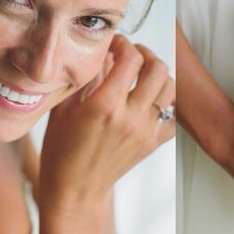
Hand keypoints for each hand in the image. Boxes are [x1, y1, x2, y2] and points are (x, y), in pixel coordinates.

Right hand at [38, 36, 175, 210]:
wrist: (74, 189)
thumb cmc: (61, 149)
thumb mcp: (65, 107)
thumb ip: (86, 77)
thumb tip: (102, 51)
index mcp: (105, 105)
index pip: (130, 59)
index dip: (124, 44)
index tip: (116, 44)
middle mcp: (130, 118)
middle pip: (158, 69)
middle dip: (146, 54)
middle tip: (133, 55)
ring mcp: (145, 131)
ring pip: (171, 89)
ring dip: (158, 76)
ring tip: (143, 74)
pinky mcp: (153, 143)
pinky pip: (172, 115)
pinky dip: (165, 104)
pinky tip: (149, 101)